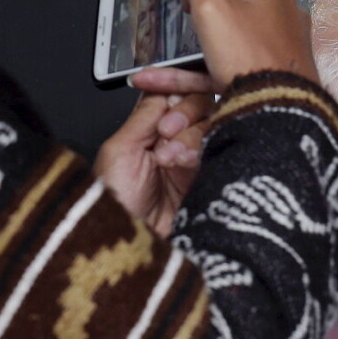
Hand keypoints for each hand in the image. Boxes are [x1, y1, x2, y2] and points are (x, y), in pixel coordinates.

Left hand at [94, 92, 212, 236]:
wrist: (130, 251)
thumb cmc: (114, 208)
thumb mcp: (118, 152)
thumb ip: (143, 116)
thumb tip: (163, 87)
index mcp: (150, 133)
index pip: (174, 94)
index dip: (172, 87)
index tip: (164, 91)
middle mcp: (176, 143)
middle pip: (200, 104)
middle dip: (183, 112)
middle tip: (165, 133)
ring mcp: (197, 161)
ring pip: (212, 124)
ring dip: (191, 135)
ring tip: (171, 158)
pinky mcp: (214, 177)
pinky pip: (223, 149)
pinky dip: (204, 150)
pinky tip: (188, 163)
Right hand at [132, 0, 317, 93]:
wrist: (276, 112)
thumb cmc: (255, 61)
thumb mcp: (213, 7)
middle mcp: (275, 8)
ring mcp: (269, 40)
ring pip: (220, 27)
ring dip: (186, 34)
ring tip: (163, 41)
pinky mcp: (260, 68)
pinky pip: (219, 60)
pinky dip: (191, 66)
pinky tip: (164, 76)